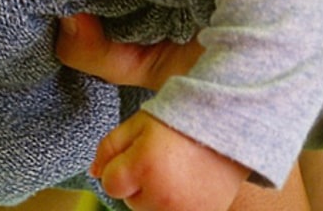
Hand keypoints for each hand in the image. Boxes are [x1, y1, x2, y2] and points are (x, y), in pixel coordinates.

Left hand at [91, 111, 247, 210]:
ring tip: (174, 173)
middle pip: (131, 201)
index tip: (137, 156)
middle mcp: (163, 196)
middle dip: (138, 184)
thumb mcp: (137, 124)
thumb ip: (109, 148)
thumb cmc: (180, 121)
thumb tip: (94, 173)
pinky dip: (175, 205)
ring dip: (156, 197)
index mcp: (144, 168)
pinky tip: (185, 185)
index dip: (119, 169)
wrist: (228, 126)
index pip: (110, 185)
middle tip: (160, 161)